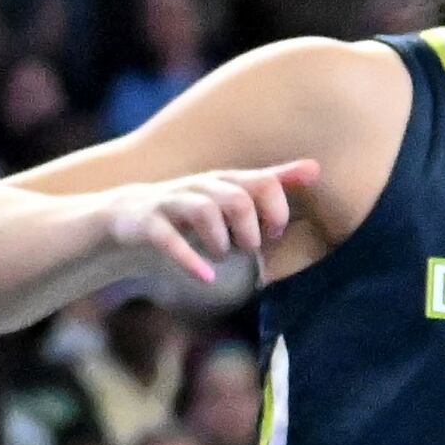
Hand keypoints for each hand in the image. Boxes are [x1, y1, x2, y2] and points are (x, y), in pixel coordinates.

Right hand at [96, 161, 316, 286]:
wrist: (129, 213)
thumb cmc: (192, 208)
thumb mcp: (233, 193)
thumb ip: (272, 182)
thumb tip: (316, 168)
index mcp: (224, 181)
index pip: (262, 183)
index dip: (277, 211)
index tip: (275, 233)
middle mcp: (199, 186)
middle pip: (235, 198)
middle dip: (250, 229)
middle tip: (249, 248)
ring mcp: (171, 202)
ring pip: (202, 211)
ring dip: (220, 242)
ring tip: (222, 256)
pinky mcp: (147, 222)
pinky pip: (167, 237)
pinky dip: (189, 259)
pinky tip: (205, 277)